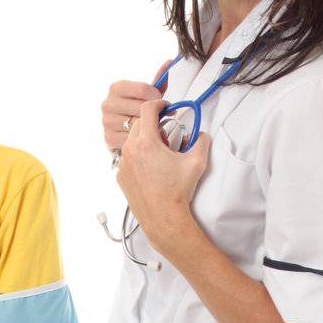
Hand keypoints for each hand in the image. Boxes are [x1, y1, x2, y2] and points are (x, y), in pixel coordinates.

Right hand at [101, 68, 170, 154]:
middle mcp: (108, 103)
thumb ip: (159, 80)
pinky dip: (141, 139)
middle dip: (154, 114)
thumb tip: (170, 61)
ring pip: (138, 124)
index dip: (157, 98)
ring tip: (152, 127)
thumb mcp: (147, 94)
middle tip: (160, 117)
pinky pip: (133, 139)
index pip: (143, 89)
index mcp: (116, 87)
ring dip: (149, 127)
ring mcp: (106, 121)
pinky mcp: (108, 138)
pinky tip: (144, 137)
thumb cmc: (136, 109)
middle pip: (141, 108)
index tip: (162, 104)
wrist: (119, 130)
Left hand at [115, 99, 210, 252]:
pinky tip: (151, 168)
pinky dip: (138, 156)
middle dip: (152, 123)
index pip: (147, 109)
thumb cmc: (177, 193)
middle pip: (138, 123)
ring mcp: (123, 164)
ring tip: (160, 153)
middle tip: (167, 134)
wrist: (163, 218)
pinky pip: (128, 158)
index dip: (159, 104)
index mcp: (146, 143)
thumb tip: (201, 135)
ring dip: (144, 140)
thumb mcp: (197, 162)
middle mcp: (130, 151)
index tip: (166, 108)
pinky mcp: (121, 176)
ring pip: (131, 141)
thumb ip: (201, 141)